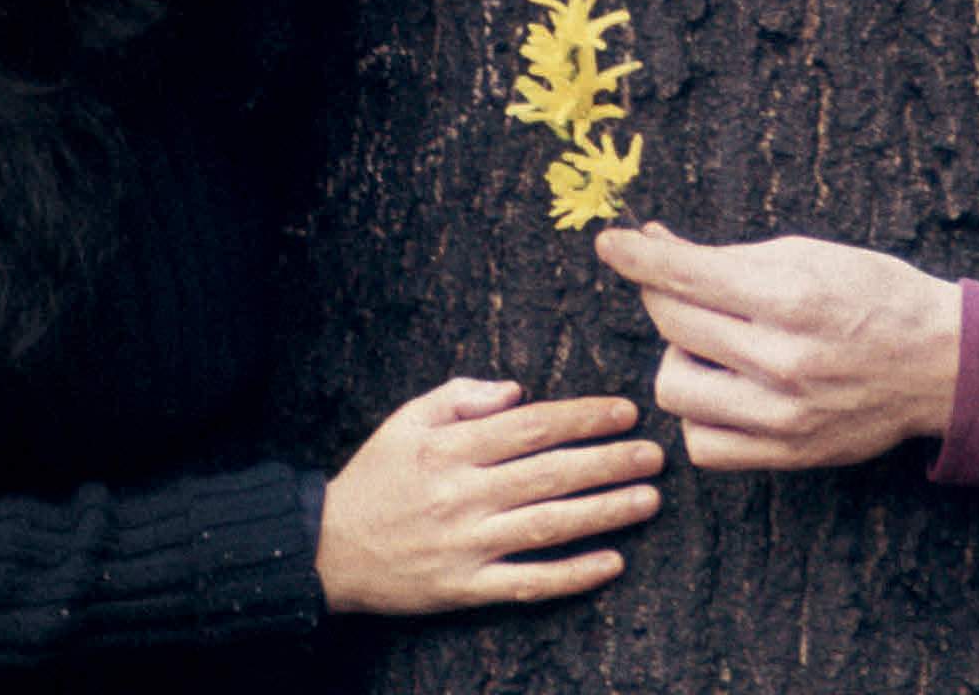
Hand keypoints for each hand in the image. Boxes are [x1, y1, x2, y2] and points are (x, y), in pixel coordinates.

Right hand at [315, 378, 662, 614]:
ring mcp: (465, 544)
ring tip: (648, 499)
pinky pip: (526, 582)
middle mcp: (462, 494)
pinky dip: (571, 575)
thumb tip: (517, 391)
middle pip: (550, 474)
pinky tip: (612, 563)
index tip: (624, 412)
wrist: (325, 549)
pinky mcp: (463, 588)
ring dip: (603, 512)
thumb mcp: (405, 420)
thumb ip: (460, 396)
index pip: (532, 426)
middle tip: (653, 455)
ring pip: (547, 526)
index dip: (583, 417)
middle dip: (609, 462)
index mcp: (450, 447)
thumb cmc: (373, 477)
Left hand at [592, 222, 961, 471]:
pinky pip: (702, 444)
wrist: (941, 364)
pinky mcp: (787, 454)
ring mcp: (783, 415)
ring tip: (706, 345)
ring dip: (677, 358)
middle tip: (676, 285)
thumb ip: (729, 255)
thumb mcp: (809, 254)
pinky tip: (720, 390)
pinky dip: (698, 414)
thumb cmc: (876, 296)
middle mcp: (784, 359)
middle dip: (661, 294)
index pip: (686, 274)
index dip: (637, 254)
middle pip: (673, 325)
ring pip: (674, 389)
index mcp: (792, 296)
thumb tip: (655, 242)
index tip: (610, 242)